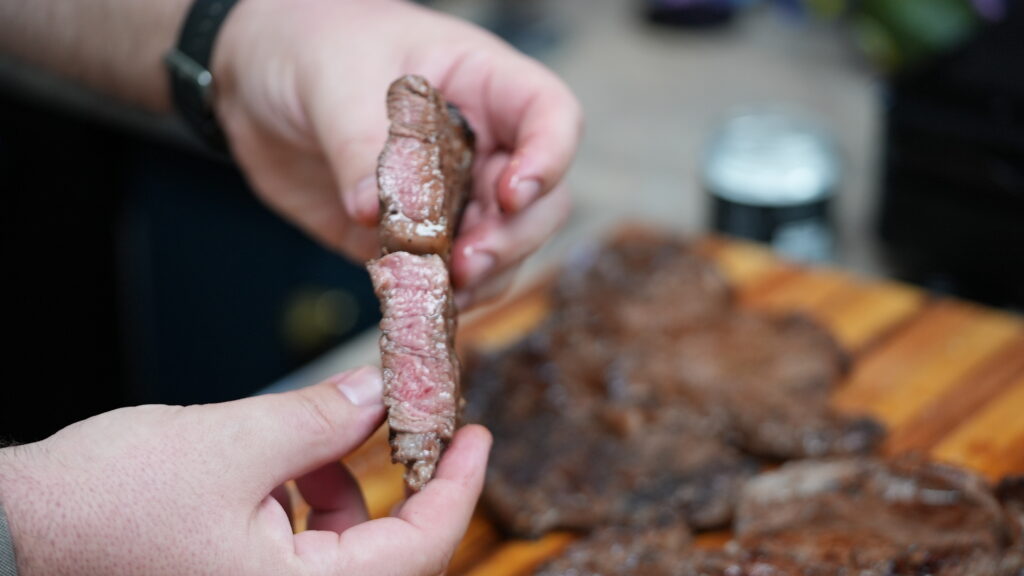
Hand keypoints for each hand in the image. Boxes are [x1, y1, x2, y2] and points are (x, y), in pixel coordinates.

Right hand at [0, 367, 490, 575]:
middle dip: (403, 484)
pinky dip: (312, 504)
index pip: (421, 549)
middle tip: (407, 425)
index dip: (459, 487)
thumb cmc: (104, 504)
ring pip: (348, 551)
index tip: (477, 437)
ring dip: (350, 489)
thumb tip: (381, 395)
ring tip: (322, 436)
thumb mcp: (234, 442)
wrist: (14, 532)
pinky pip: (305, 552)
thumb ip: (323, 420)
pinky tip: (289, 464)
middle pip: (391, 555)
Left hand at [211, 0, 581, 307]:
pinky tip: (414, 299)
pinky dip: (439, 296)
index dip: (549, 158)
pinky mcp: (415, 237)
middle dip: (513, 238)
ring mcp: (453, 196)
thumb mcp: (335, 78)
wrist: (259, 80)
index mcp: (484, 85)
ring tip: (442, 289)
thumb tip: (373, 212)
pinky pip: (445, 275)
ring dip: (483, 277)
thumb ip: (360, 143)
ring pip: (502, 248)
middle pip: (540, 200)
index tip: (513, 193)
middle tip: (467, 261)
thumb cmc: (313, 46)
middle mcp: (482, 145)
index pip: (551, 117)